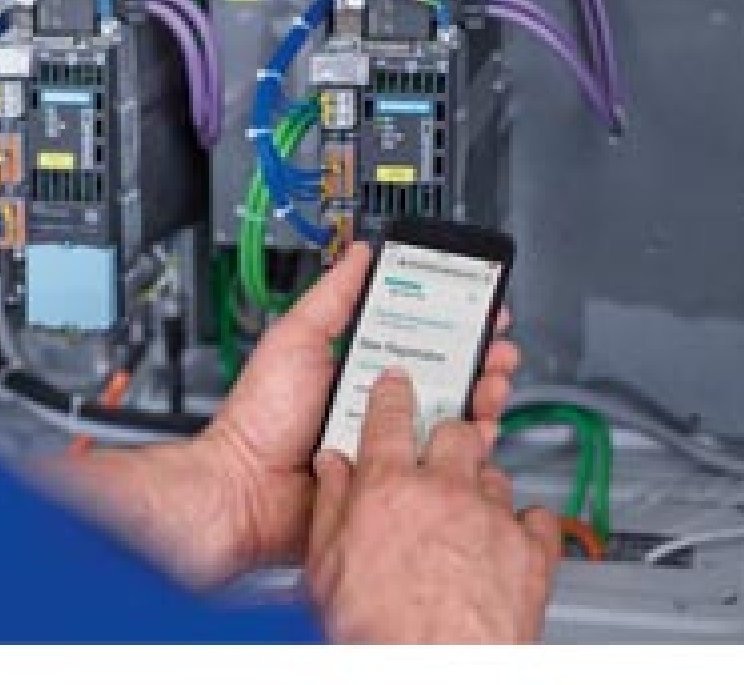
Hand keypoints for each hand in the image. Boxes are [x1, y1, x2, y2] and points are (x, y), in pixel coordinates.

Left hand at [198, 241, 520, 578]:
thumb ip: (334, 296)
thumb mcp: (297, 337)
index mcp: (360, 368)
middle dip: (481, 358)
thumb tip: (360, 253)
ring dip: (482, 397)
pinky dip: (468, 448)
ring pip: (453, 419)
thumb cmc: (259, 417)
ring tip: (492, 382)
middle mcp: (381, 405)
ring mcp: (391, 445)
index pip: (420, 339)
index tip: (480, 309)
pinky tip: (478, 429)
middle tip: (498, 347)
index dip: (454, 324)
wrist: (245, 490)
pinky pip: (443, 466)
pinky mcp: (397, 483)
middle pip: (447, 377)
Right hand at [305, 368, 559, 643]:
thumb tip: (331, 469)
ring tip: (467, 515)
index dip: (393, 394)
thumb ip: (330, 507)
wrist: (435, 674)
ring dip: (481, 487)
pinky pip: (539, 517)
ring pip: (494, 473)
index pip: (390, 416)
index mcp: (389, 488)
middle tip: (436, 457)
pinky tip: (513, 538)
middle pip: (454, 431)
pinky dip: (528, 524)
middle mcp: (444, 491)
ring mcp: (491, 519)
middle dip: (446, 436)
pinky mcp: (531, 553)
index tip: (396, 385)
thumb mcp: (326, 569)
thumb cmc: (379, 635)